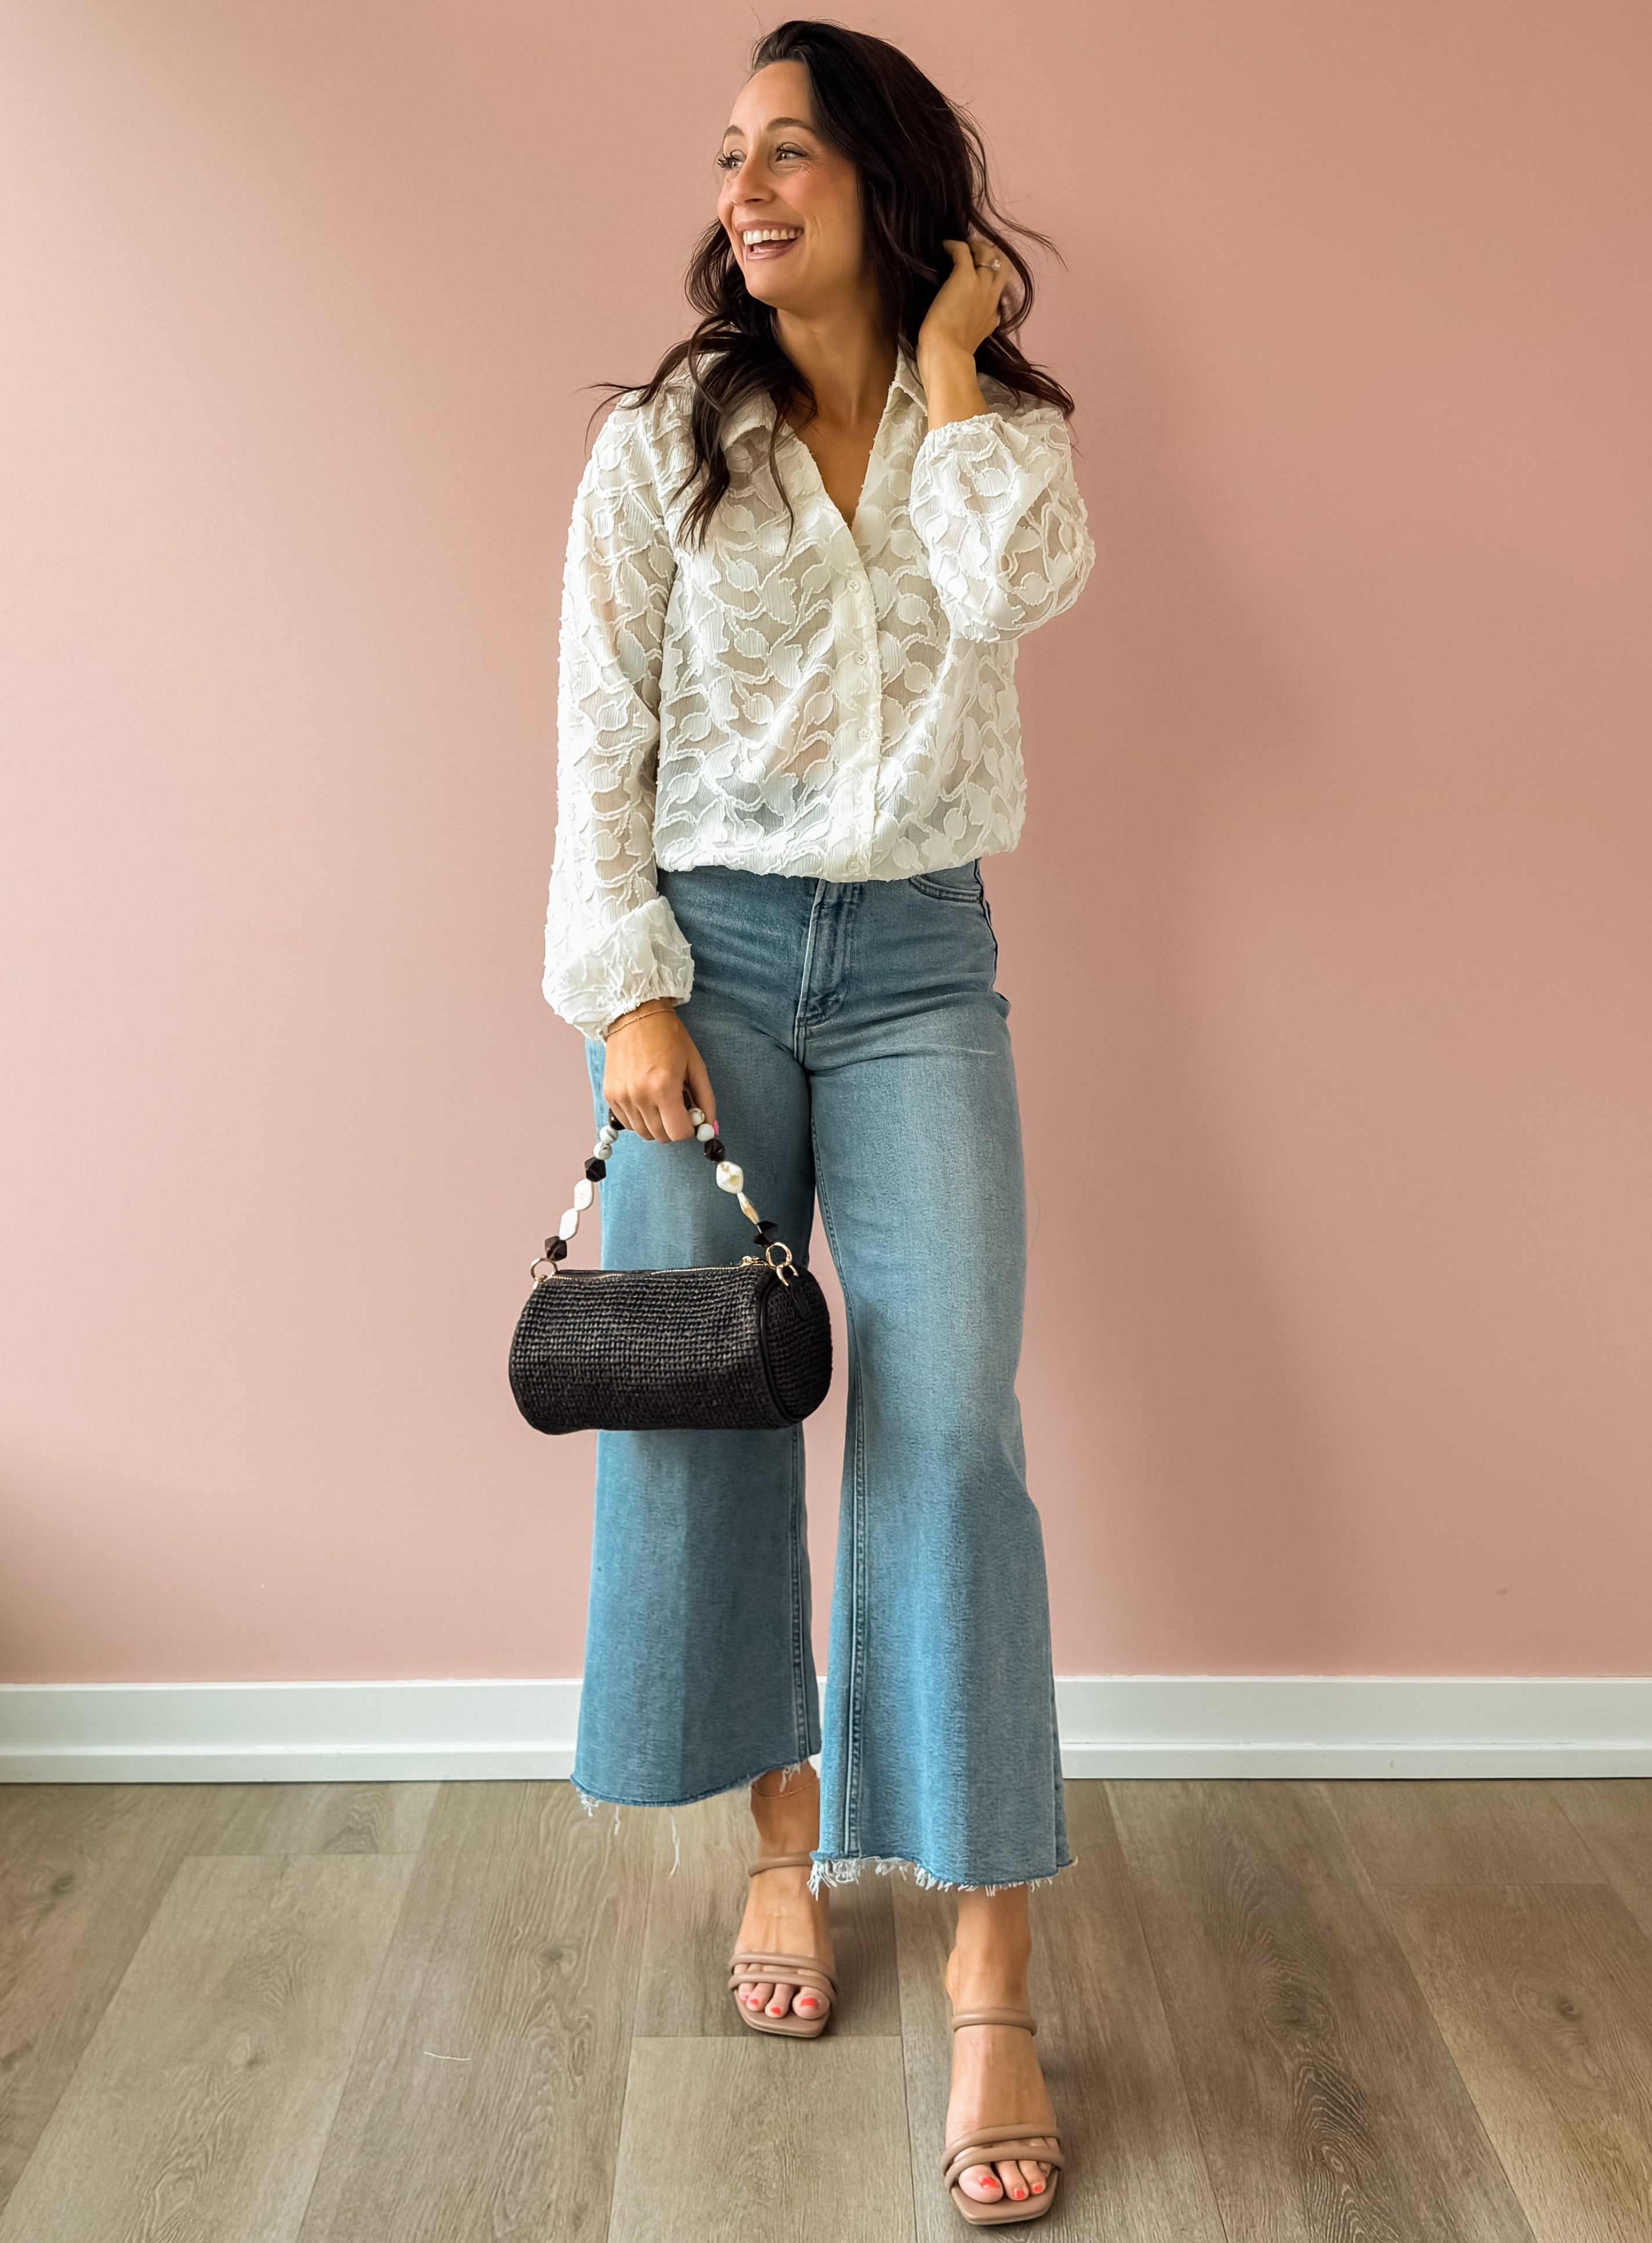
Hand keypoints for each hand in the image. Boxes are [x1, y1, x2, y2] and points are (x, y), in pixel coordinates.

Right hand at [601, 1007, 715, 1142]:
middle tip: (677, 1106)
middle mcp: (639, 1096)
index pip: (678, 1133)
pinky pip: (627, 1123)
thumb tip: (710, 1126)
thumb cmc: (668, 1037)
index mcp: (663, 1087)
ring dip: (656, 1124)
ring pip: (643, 1133)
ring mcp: (621, 1097)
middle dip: (673, 1127)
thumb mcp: (695, 1065)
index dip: (688, 1129)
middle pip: (661, 1136)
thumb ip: (705, 1099)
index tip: (690, 1116)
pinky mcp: (610, 1095)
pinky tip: (645, 1098)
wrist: (635, 1015)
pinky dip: (639, 1118)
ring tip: (660, 1100)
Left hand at [917, 235, 1011, 364]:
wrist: (947, 353)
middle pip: (1002, 266)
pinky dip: (954, 245)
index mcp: (992, 317)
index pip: (998, 291)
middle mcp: (991, 299)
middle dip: (992, 255)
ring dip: (977, 246)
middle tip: (976, 251)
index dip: (991, 279)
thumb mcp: (972, 343)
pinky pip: (963, 250)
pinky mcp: (964, 276)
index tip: (979, 275)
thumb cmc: (951, 355)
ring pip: (988, 253)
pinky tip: (945, 245)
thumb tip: (980, 324)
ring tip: (963, 245)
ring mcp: (980, 286)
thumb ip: (978, 331)